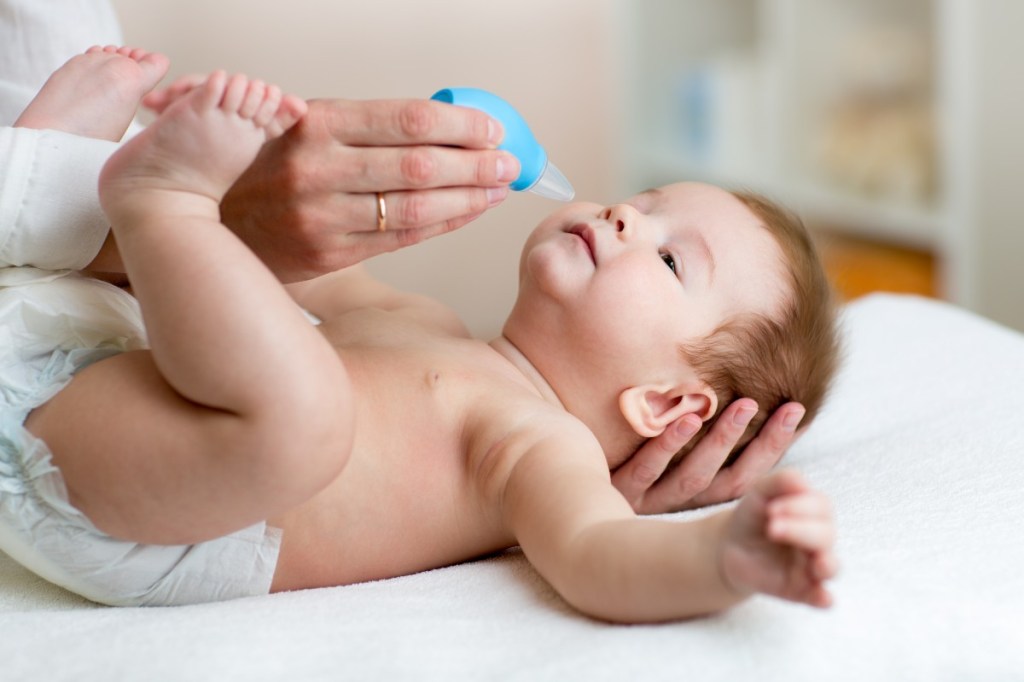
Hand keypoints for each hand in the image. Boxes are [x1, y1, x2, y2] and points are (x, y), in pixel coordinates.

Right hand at [213, 97, 520, 281]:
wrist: (214, 221)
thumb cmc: (268, 166)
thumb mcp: (307, 125)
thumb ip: (367, 126)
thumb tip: (447, 127)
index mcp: (316, 123)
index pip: (407, 120)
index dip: (460, 125)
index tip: (492, 128)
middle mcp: (319, 169)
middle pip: (420, 165)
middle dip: (476, 163)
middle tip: (510, 161)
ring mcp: (324, 216)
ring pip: (416, 206)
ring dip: (469, 197)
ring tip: (499, 187)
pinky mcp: (330, 253)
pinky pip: (402, 238)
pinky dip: (444, 222)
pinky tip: (469, 211)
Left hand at [611, 399, 806, 514]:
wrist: (560, 484)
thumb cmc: (619, 455)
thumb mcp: (663, 444)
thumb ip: (697, 424)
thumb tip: (739, 389)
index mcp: (693, 493)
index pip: (746, 474)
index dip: (773, 446)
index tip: (798, 411)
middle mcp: (676, 502)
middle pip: (728, 481)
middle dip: (759, 445)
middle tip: (784, 407)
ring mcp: (648, 499)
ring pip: (692, 477)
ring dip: (719, 442)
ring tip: (741, 405)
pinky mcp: (617, 488)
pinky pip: (646, 469)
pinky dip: (666, 445)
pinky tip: (683, 418)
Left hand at [719, 470, 837, 607]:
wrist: (730, 546)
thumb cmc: (754, 516)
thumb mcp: (760, 492)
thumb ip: (781, 481)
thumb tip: (801, 481)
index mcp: (815, 514)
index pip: (821, 507)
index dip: (799, 506)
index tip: (770, 508)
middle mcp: (819, 541)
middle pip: (826, 535)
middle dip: (800, 530)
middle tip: (772, 528)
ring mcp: (811, 567)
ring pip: (831, 566)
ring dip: (825, 563)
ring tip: (817, 562)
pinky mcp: (800, 590)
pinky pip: (819, 597)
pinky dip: (823, 598)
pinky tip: (823, 598)